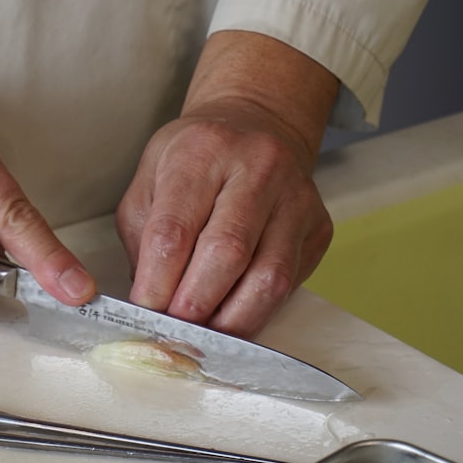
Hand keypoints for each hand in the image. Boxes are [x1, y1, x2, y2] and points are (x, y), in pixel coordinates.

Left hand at [116, 31, 336, 337]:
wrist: (257, 125)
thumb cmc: (195, 159)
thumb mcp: (150, 179)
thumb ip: (145, 238)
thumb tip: (149, 302)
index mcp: (203, 151)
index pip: (174, 231)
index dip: (157, 283)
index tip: (144, 313)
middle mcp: (257, 168)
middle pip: (226, 255)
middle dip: (194, 306)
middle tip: (172, 332)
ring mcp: (296, 197)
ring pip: (268, 278)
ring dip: (231, 320)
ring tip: (203, 336)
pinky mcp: (318, 226)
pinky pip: (290, 284)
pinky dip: (258, 312)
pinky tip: (233, 317)